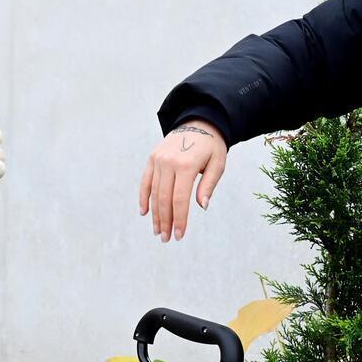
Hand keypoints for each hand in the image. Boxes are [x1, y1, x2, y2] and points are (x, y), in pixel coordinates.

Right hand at [139, 120, 227, 242]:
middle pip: (164, 198)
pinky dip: (143, 198)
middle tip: (166, 238)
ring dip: (155, 214)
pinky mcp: (152, 158)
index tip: (180, 235)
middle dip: (165, 221)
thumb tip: (201, 206)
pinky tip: (144, 213)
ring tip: (158, 231)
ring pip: (153, 192)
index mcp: (186, 165)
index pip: (180, 199)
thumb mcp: (217, 164)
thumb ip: (208, 185)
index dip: (179, 219)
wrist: (199, 123)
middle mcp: (168, 162)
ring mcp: (158, 160)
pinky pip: (145, 181)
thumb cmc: (211, 147)